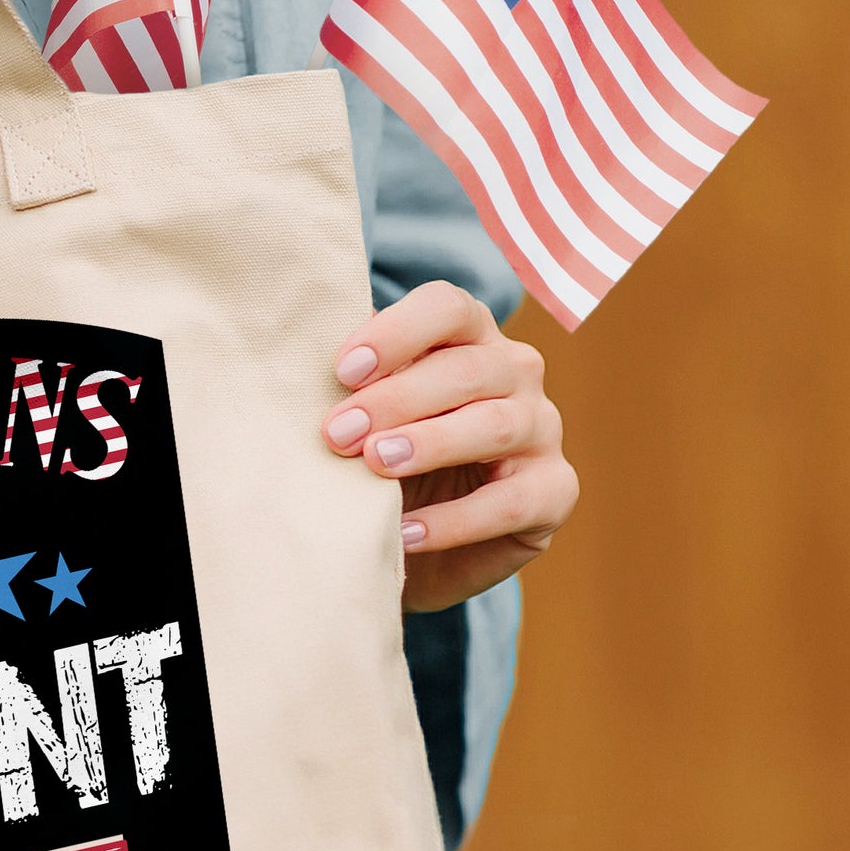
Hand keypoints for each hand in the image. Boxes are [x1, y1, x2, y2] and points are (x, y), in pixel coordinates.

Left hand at [322, 282, 578, 611]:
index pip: (448, 308)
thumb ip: (351, 384)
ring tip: (377, 465)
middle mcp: (516, 372)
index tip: (341, 371)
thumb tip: (295, 358)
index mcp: (469, 336)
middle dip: (397, 399)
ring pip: (495, 424)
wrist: (415, 542)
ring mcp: (542, 429)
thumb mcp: (365, 415)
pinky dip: (456, 519)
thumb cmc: (382, 457)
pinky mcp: (554, 491)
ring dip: (430, 444)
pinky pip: (512, 501)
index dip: (396, 333)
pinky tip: (406, 532)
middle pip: (468, 368)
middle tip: (338, 433)